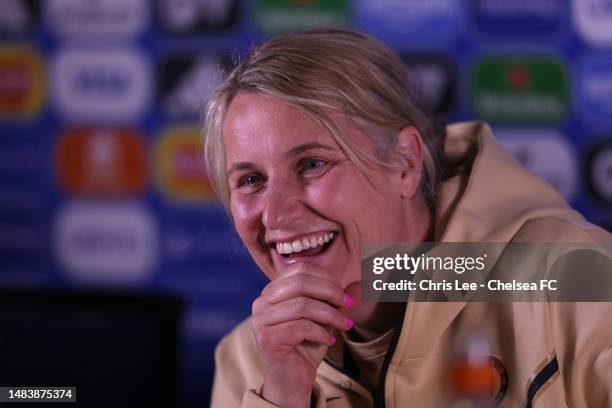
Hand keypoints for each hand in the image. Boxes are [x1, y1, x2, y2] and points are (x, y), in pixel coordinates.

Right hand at [251, 263, 353, 407]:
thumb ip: (338, 300)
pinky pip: (300, 327)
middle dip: (330, 292)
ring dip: (330, 314)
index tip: (345, 295)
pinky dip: (321, 332)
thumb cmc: (306, 345)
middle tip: (349, 305)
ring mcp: (261, 320)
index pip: (301, 269)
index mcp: (273, 291)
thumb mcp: (325, 318)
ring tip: (344, 325)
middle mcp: (262, 302)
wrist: (292, 380)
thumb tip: (361, 284)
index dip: (327, 279)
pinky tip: (329, 341)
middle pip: (300, 282)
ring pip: (302, 305)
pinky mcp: (267, 338)